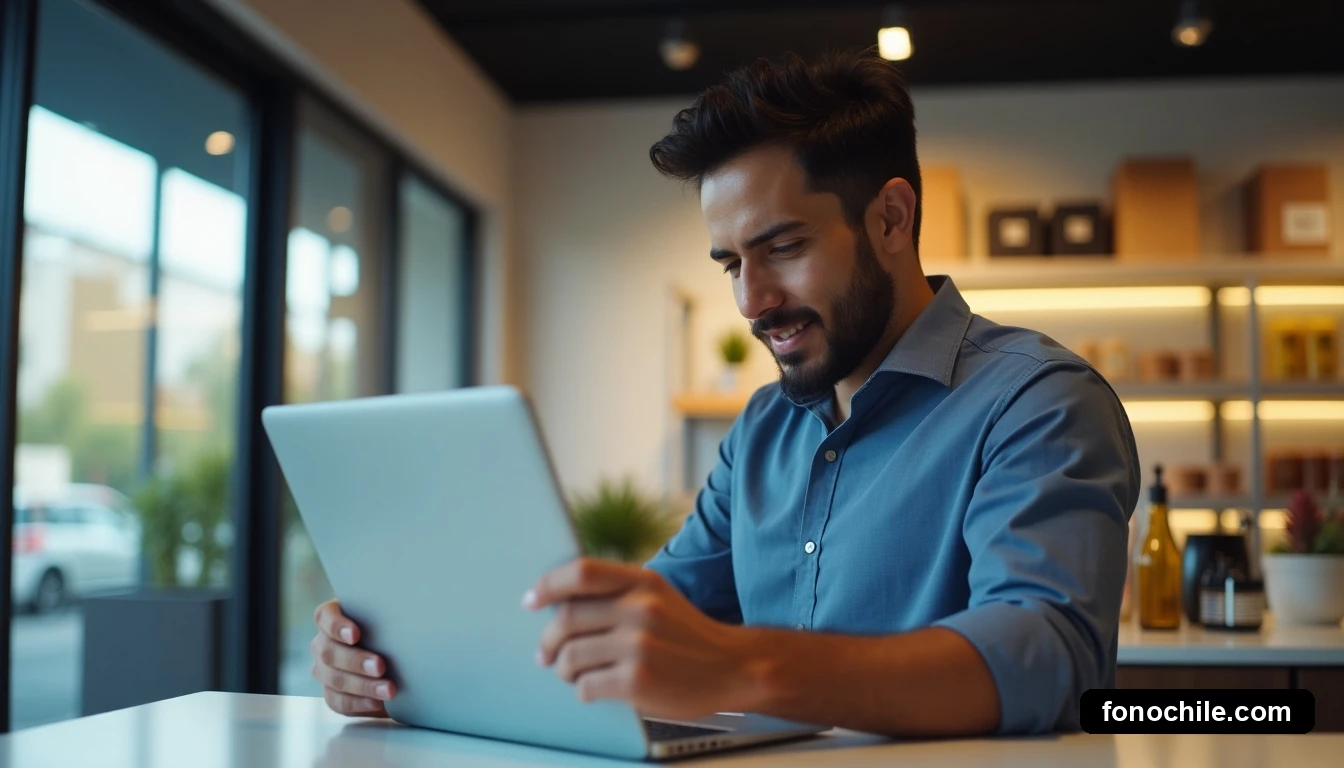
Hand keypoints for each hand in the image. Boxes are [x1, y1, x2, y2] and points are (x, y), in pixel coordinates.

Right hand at [311, 599, 396, 716]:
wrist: (392, 659)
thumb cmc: (388, 631)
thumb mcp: (388, 621)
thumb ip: (388, 618)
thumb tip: (409, 617)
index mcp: (331, 618)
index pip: (325, 617)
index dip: (336, 626)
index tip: (356, 634)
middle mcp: (322, 643)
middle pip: (329, 652)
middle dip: (356, 661)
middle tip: (381, 666)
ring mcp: (323, 670)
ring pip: (335, 680)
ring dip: (364, 686)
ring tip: (389, 690)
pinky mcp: (331, 693)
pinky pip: (339, 702)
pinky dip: (360, 703)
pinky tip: (377, 703)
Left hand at [526, 558, 757, 719]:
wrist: (734, 667)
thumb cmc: (688, 635)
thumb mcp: (658, 598)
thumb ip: (617, 593)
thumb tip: (559, 603)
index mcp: (643, 582)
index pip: (581, 573)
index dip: (548, 586)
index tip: (531, 601)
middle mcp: (640, 608)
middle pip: (567, 618)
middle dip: (547, 640)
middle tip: (544, 653)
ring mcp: (639, 646)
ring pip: (570, 656)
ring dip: (563, 669)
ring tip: (572, 673)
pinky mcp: (637, 681)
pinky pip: (586, 685)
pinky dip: (583, 690)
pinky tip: (595, 688)